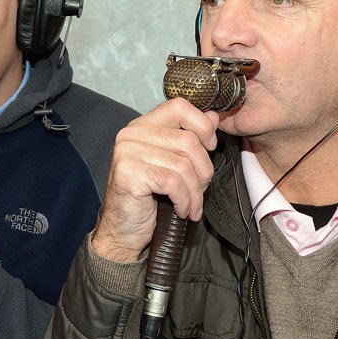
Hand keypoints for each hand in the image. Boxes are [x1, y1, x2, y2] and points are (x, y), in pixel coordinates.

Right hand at [90, 98, 219, 262]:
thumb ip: (189, 138)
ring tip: (192, 205)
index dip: (202, 125)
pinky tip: (182, 210)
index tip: (210, 147)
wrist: (123, 231)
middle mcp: (131, 134)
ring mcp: (128, 152)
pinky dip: (185, 200)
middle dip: (204, 170)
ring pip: (184, 165)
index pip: (179, 106)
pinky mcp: (129, 173)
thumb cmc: (147, 198)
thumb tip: (214, 116)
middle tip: (201, 189)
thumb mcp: (171, 164)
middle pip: (188, 140)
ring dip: (195, 191)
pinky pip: (174, 183)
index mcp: (142, 126)